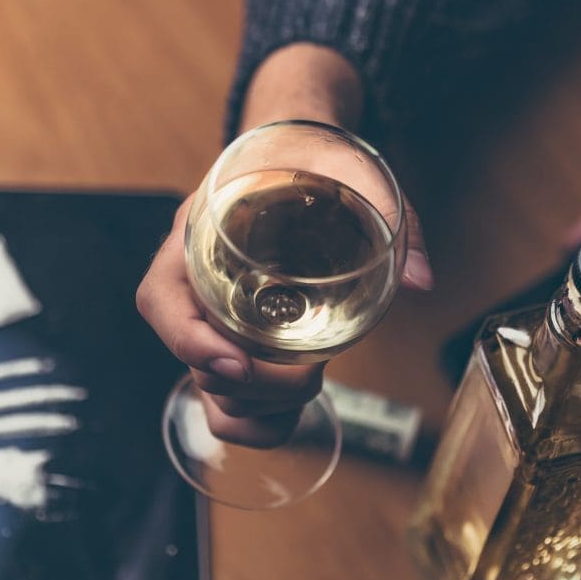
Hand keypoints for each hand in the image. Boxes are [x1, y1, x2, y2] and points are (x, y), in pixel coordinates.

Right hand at [137, 44, 432, 445]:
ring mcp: (214, 319)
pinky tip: (296, 412)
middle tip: (311, 375)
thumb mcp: (351, 173)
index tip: (239, 362)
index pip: (161, 299)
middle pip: (192, 360)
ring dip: (258, 408)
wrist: (300, 156)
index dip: (189, 340)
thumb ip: (387, 219)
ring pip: (209, 391)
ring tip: (310, 383)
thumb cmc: (313, 160)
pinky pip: (227, 403)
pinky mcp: (237, 343)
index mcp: (200, 234)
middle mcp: (195, 283)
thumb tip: (419, 282)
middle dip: (252, 386)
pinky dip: (257, 423)